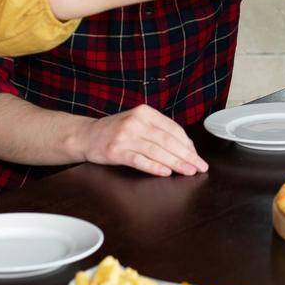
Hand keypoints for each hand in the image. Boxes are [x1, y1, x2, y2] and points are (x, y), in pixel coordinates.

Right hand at [79, 104, 208, 177]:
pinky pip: (139, 160)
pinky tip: (165, 172)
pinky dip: (154, 166)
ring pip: (156, 150)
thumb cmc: (115, 131)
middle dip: (186, 155)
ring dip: (175, 162)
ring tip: (188, 171)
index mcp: (144, 112)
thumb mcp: (137, 122)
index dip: (188, 144)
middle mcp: (136, 122)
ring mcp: (125, 136)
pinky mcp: (116, 151)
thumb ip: (158, 130)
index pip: (173, 128)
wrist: (86, 135)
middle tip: (199, 166)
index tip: (197, 155)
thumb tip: (185, 147)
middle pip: (167, 140)